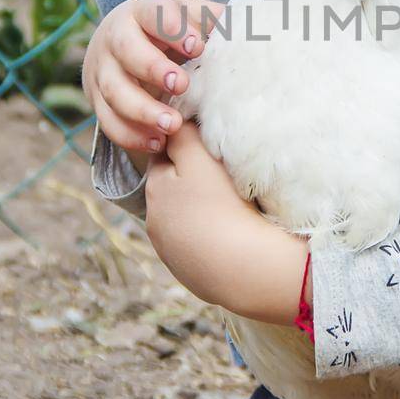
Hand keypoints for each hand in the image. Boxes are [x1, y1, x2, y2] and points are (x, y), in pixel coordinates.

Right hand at [83, 0, 225, 154]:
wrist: (115, 43)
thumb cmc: (162, 31)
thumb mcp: (183, 17)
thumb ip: (207, 19)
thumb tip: (237, 23)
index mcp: (140, 13)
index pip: (152, 14)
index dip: (173, 29)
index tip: (197, 46)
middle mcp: (115, 39)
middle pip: (127, 50)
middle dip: (154, 69)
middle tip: (181, 85)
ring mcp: (102, 71)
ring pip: (115, 91)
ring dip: (143, 111)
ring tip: (172, 124)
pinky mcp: (97, 101)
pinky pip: (109, 121)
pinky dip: (132, 135)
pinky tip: (158, 142)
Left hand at [144, 119, 249, 284]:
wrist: (244, 267)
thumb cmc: (224, 204)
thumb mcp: (200, 157)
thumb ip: (182, 136)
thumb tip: (172, 125)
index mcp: (154, 189)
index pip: (164, 157)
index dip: (188, 150)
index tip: (212, 150)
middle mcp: (154, 222)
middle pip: (173, 190)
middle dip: (191, 182)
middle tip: (224, 178)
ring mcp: (171, 252)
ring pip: (184, 220)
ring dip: (200, 213)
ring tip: (231, 209)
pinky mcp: (190, 274)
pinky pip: (198, 248)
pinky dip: (210, 239)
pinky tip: (231, 236)